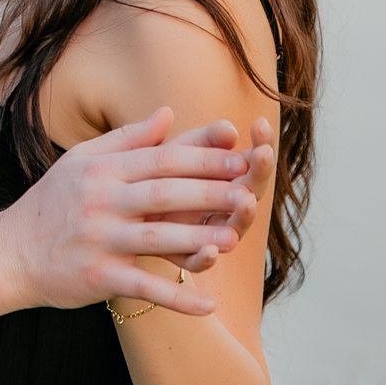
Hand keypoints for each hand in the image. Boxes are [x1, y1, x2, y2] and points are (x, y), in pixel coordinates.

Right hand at [0, 107, 252, 315]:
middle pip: (164, 194)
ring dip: (198, 241)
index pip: (161, 159)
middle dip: (209, 192)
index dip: (203, 157)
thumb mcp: (83, 161)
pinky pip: (143, 288)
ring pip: (156, 239)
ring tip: (235, 241)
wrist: (9, 253)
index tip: (240, 155)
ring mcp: (99, 240)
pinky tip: (209, 304)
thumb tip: (168, 113)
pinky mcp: (97, 278)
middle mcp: (101, 202)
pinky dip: (177, 298)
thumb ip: (127, 140)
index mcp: (103, 170)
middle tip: (249, 192)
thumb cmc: (52, 203)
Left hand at [150, 117, 276, 269]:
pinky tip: (208, 251)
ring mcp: (207, 233)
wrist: (122, 212)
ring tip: (246, 201)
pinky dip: (205, 257)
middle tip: (263, 154)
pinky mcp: (183, 256)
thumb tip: (228, 128)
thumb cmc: (152, 173)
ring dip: (243, 215)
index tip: (260, 123)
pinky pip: (197, 261)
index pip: (251, 158)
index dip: (260, 141)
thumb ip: (202, 140)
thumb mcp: (175, 151)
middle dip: (259, 171)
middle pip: (250, 189)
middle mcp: (224, 205)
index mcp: (225, 175)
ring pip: (234, 227)